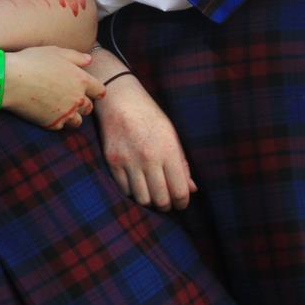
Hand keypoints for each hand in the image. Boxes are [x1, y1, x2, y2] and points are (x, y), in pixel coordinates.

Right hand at [3, 46, 101, 129]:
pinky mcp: (53, 123)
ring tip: (59, 108)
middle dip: (82, 103)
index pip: (100, 91)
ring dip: (71, 115)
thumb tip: (89, 60)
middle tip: (69, 98)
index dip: (95, 90)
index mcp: (81, 80)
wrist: (10, 80)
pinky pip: (61, 126)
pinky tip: (46, 112)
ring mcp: (66, 113)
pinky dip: (56, 121)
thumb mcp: (55, 51)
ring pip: (77, 121)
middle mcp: (77, 98)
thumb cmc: (31, 61)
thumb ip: (76, 56)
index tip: (89, 90)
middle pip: (89, 107)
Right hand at [95, 75, 195, 209]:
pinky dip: (132, 191)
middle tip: (167, 201)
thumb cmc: (150, 116)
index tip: (181, 203)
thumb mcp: (171, 135)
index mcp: (168, 150)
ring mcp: (129, 160)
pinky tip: (137, 183)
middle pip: (161, 199)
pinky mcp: (112, 161)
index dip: (182, 203)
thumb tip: (192, 189)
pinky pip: (125, 189)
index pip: (179, 191)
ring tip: (151, 193)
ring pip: (142, 198)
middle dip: (166, 205)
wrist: (119, 99)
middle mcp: (149, 158)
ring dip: (149, 200)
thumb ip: (182, 164)